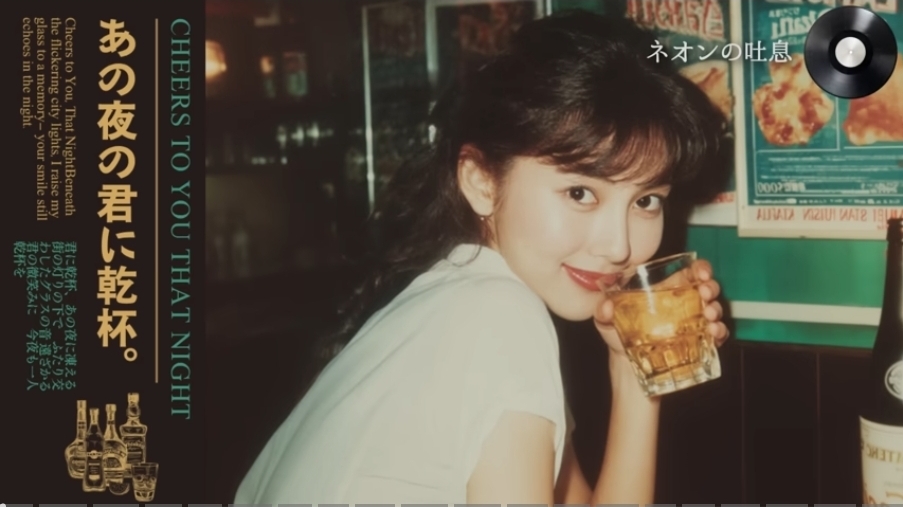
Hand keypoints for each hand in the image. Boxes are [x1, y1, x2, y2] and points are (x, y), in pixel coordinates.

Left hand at [593, 259, 729, 357]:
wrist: (628, 366)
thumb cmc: (619, 336)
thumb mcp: (606, 320)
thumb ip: (603, 311)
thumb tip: (607, 306)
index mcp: (666, 291)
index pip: (690, 272)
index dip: (701, 269)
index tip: (702, 274)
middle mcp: (683, 304)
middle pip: (707, 287)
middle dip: (711, 287)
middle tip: (705, 294)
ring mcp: (694, 323)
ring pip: (715, 309)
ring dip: (716, 309)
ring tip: (709, 316)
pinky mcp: (699, 343)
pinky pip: (716, 335)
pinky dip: (719, 332)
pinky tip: (713, 333)